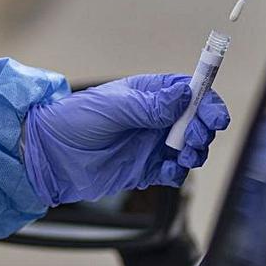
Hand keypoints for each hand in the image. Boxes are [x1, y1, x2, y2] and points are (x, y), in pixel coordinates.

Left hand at [23, 74, 229, 205]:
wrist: (50, 155)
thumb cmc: (74, 120)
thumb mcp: (113, 107)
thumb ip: (150, 105)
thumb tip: (184, 95)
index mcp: (150, 93)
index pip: (190, 91)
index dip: (207, 101)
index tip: (215, 116)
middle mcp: (156, 117)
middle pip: (196, 121)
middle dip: (203, 130)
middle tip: (195, 139)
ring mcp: (152, 143)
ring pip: (190, 148)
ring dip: (194, 152)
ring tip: (182, 157)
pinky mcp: (146, 169)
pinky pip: (173, 173)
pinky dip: (177, 173)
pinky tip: (167, 171)